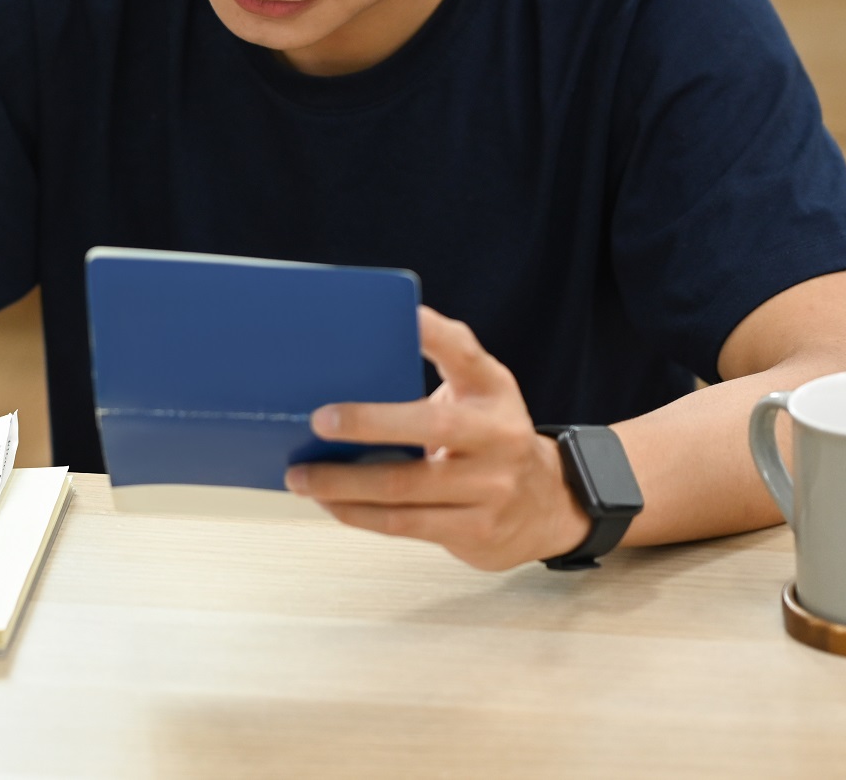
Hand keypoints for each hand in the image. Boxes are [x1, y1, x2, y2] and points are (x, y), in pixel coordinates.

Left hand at [284, 306, 592, 570]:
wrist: (546, 507)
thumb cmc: (488, 437)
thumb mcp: (477, 393)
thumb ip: (437, 363)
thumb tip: (360, 338)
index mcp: (492, 390)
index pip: (464, 353)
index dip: (435, 333)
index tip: (406, 315)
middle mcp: (499, 436)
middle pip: (431, 427)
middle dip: (369, 423)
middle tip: (318, 420)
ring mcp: (491, 488)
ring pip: (405, 487)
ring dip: (344, 483)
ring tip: (300, 475)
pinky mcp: (475, 531)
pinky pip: (404, 524)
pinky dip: (358, 514)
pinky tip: (329, 503)